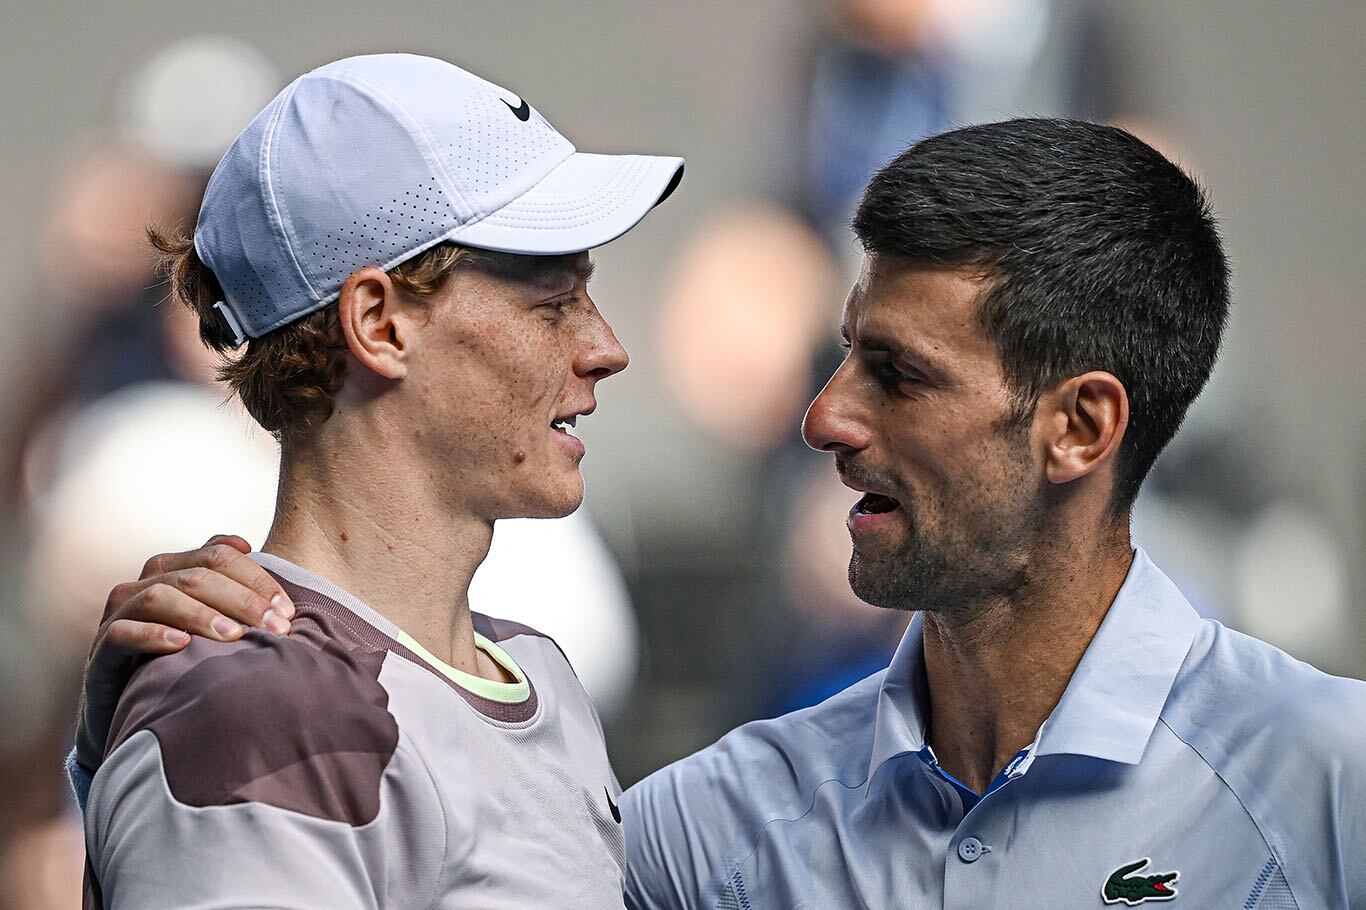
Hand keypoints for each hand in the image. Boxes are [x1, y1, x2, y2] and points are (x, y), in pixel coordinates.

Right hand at [74, 535, 295, 769]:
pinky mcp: (101, 654)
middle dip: (241, 599)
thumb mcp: (212, 625)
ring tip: (234, 637)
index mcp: (171, 572)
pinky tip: (182, 646)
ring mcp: (118, 618)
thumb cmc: (182, 663)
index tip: (287, 610)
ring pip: (157, 596)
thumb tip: (247, 545)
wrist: (131, 712)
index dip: (255, 578)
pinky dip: (153, 635)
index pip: (217, 555)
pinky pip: (121, 633)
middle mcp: (142, 587)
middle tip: (276, 628)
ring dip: (201, 614)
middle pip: (194, 575)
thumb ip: (229, 586)